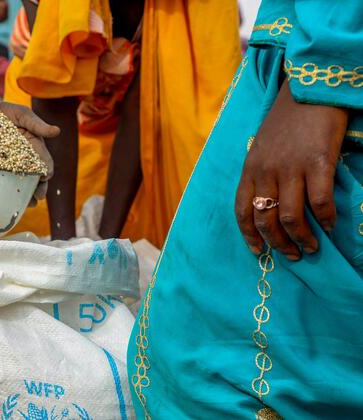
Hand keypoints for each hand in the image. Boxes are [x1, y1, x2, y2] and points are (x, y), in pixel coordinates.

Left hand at [0, 101, 59, 205]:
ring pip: (24, 185)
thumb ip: (37, 124)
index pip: (45, 163)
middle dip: (40, 189)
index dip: (46, 171)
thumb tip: (57, 131)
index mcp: (35, 147)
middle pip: (37, 178)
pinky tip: (9, 202)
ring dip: (28, 196)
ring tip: (27, 204)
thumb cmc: (5, 112)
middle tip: (38, 196)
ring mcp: (13, 167)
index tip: (44, 177)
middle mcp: (26, 160)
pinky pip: (6, 185)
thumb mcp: (21, 115)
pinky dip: (10, 194)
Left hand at [235, 83, 347, 259]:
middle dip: (277, 243)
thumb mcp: (262, 147)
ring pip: (290, 217)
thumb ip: (262, 173)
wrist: (310, 89)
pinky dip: (326, 219)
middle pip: (265, 219)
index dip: (249, 235)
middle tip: (292, 255)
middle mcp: (266, 171)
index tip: (258, 251)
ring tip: (311, 247)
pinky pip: (320, 201)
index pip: (242, 210)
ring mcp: (291, 168)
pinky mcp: (317, 163)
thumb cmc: (288, 120)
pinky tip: (330, 226)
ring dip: (301, 238)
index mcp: (250, 168)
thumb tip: (270, 204)